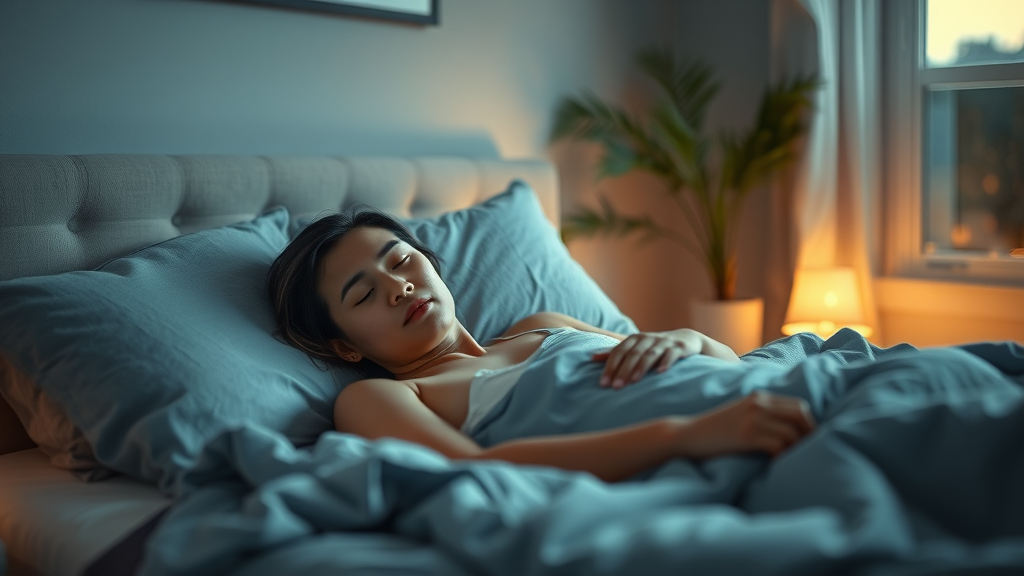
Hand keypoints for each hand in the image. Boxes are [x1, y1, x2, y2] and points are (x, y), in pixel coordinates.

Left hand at [592, 329, 705, 388]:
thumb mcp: (636, 347)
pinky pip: (672, 354)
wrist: (686, 339)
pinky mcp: (679, 347)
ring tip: (633, 382)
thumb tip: (593, 357)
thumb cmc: (655, 347)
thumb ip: (616, 352)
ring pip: (650, 354)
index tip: (603, 383)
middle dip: (623, 370)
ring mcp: (664, 342)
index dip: (610, 366)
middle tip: (615, 387)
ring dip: (641, 367)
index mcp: (635, 339)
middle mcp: (648, 338)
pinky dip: (666, 362)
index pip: (619, 351)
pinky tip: (660, 372)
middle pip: (633, 354)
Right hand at [672, 391, 815, 458]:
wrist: (687, 435)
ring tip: (790, 460)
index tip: (807, 441)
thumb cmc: (714, 430)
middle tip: (807, 451)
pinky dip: (782, 457)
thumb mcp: (740, 414)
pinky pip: (778, 446)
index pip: (798, 406)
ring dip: (795, 449)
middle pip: (801, 415)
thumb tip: (791, 430)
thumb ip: (762, 415)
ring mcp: (752, 418)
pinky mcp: (746, 435)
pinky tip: (776, 464)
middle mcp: (758, 403)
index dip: (808, 424)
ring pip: (792, 432)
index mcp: (759, 397)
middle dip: (809, 434)